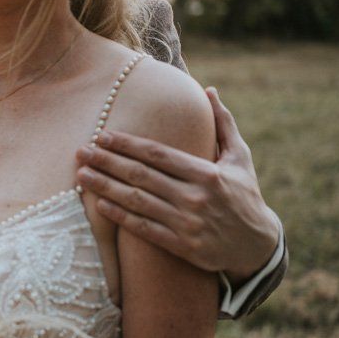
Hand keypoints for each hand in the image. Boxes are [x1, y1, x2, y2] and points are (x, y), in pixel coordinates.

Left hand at [75, 87, 279, 282]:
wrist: (257, 247)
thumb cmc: (245, 195)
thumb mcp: (240, 158)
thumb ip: (223, 124)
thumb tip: (208, 90)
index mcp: (207, 173)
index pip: (158, 154)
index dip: (127, 144)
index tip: (102, 135)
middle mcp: (195, 197)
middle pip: (141, 176)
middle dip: (108, 162)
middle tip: (80, 152)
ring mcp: (187, 223)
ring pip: (138, 201)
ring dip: (105, 188)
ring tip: (81, 175)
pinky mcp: (182, 246)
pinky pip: (145, 229)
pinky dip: (121, 217)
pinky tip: (99, 205)